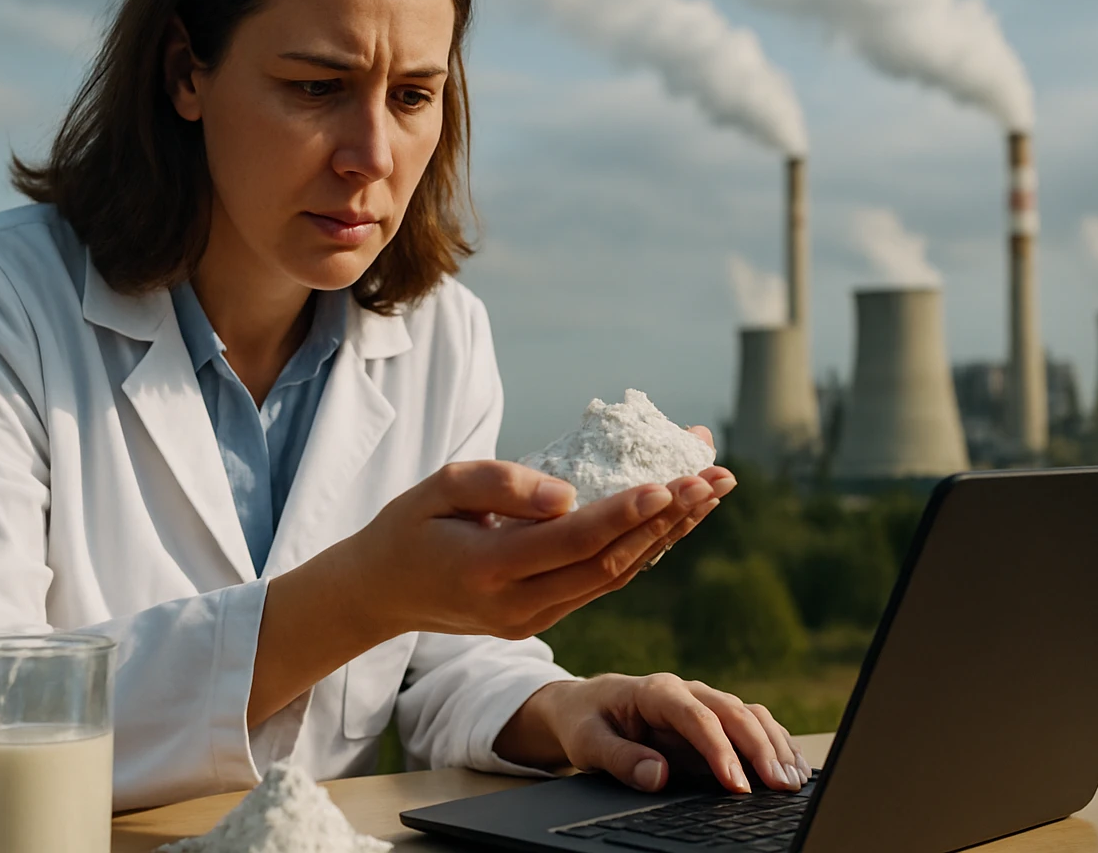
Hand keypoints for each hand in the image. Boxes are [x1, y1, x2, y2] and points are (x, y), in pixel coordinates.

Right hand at [344, 457, 735, 639]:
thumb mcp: (440, 486)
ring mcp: (533, 620)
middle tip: (715, 477)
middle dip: (670, 519)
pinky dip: (644, 549)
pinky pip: (602, 583)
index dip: (626, 512)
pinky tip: (676, 517)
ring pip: (616, 577)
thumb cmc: (410, 525)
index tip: (671, 481)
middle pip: (610, 564)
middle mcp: (518, 606)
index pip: (573, 541)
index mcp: (488, 571)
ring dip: (670, 534)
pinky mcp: (542, 619)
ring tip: (712, 491)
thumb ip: (501, 485)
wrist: (382, 591)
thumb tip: (569, 495)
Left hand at [500, 674, 812, 793]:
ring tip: (793, 781)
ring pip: (750, 715)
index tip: (737, 786)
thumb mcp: (587, 741)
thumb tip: (655, 775)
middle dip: (761, 749)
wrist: (587, 703)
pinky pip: (753, 724)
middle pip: (734, 713)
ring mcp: (705, 702)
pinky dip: (776, 743)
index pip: (697, 718)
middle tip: (780, 785)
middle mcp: (688, 691)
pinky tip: (794, 767)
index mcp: (657, 691)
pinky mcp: (715, 718)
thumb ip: (619, 757)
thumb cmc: (587, 721)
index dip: (720, 751)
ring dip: (775, 746)